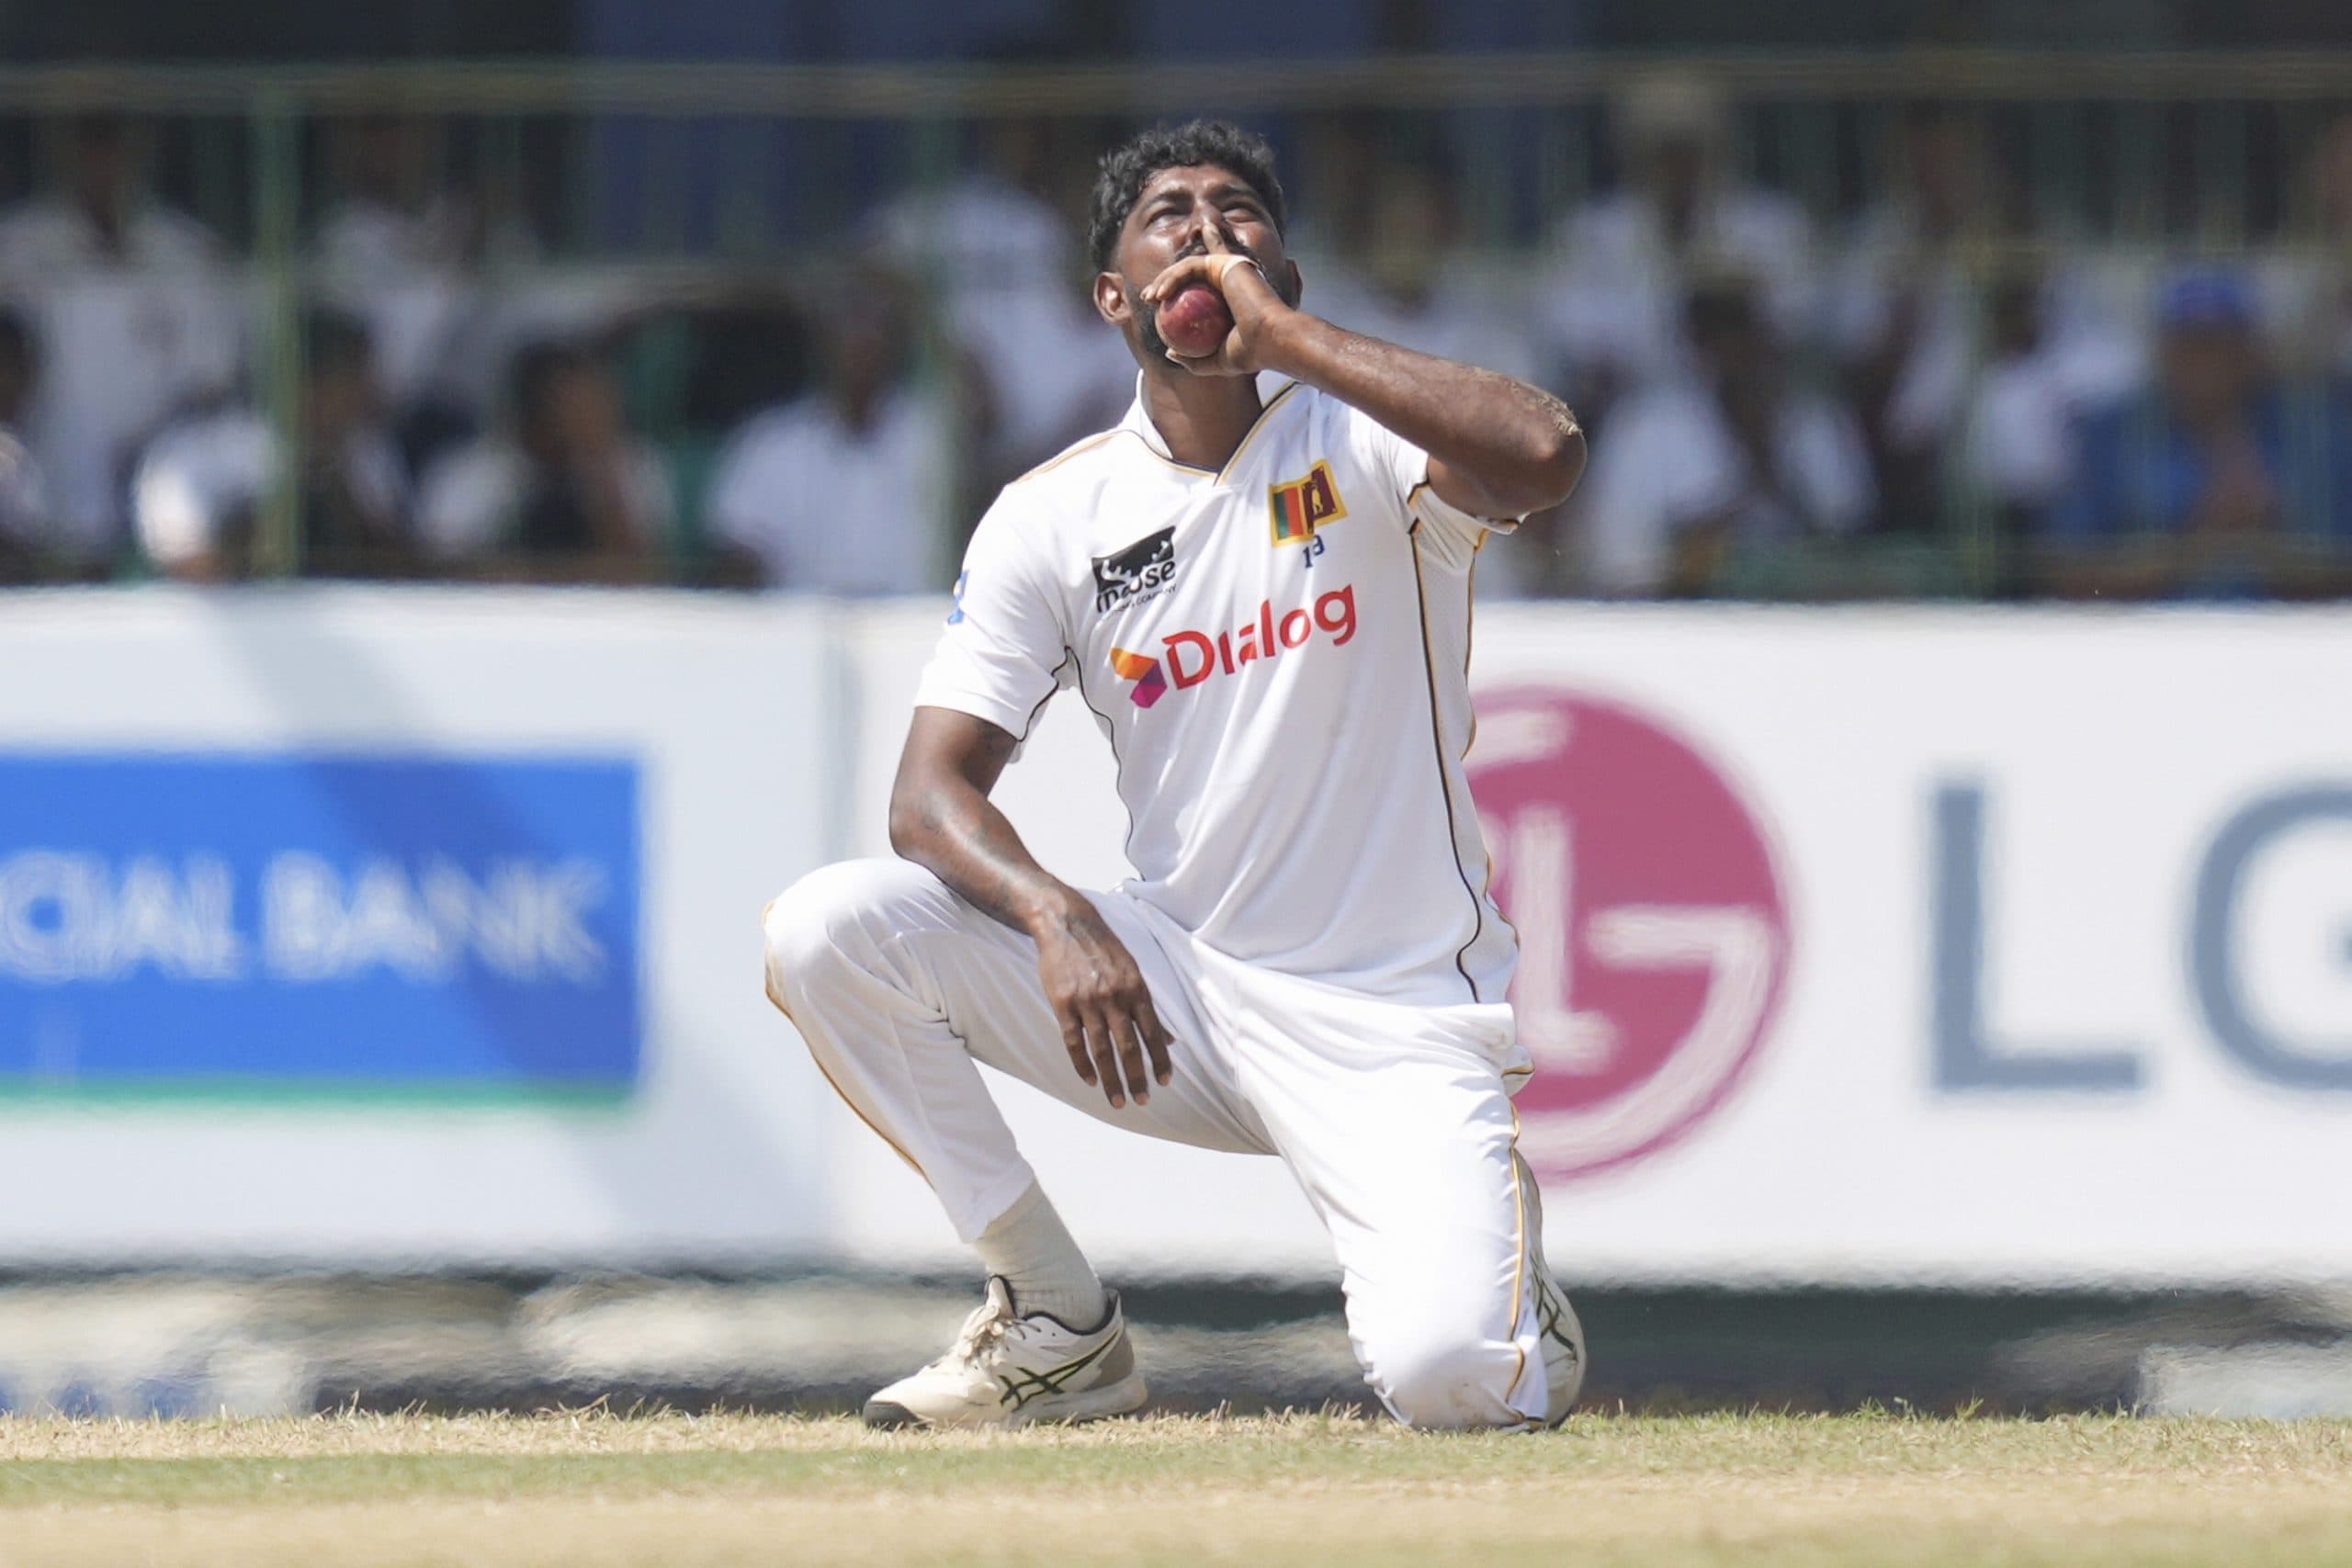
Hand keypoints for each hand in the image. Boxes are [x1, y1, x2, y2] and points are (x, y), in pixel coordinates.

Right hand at [1028, 892, 1172, 1109]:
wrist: (1067, 924)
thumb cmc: (1104, 950)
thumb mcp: (1133, 971)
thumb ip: (1148, 1007)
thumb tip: (1169, 1040)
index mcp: (1136, 989)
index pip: (1153, 1033)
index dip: (1159, 1060)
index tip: (1164, 1082)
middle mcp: (1114, 998)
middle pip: (1128, 1047)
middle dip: (1137, 1078)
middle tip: (1142, 1101)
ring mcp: (1087, 1002)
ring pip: (1102, 1050)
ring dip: (1111, 1079)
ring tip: (1117, 1100)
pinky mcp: (1063, 1004)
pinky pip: (1074, 1041)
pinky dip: (1082, 1064)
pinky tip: (1090, 1080)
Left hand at [1138, 225, 1290, 376]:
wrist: (1269, 341)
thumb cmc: (1249, 353)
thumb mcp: (1215, 361)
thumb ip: (1193, 358)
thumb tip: (1169, 352)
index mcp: (1230, 296)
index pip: (1201, 287)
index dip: (1176, 288)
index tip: (1156, 304)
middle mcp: (1231, 277)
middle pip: (1190, 273)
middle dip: (1165, 280)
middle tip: (1148, 298)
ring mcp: (1229, 267)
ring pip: (1187, 267)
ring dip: (1164, 279)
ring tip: (1150, 298)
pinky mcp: (1225, 261)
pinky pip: (1191, 266)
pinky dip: (1173, 278)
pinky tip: (1160, 295)